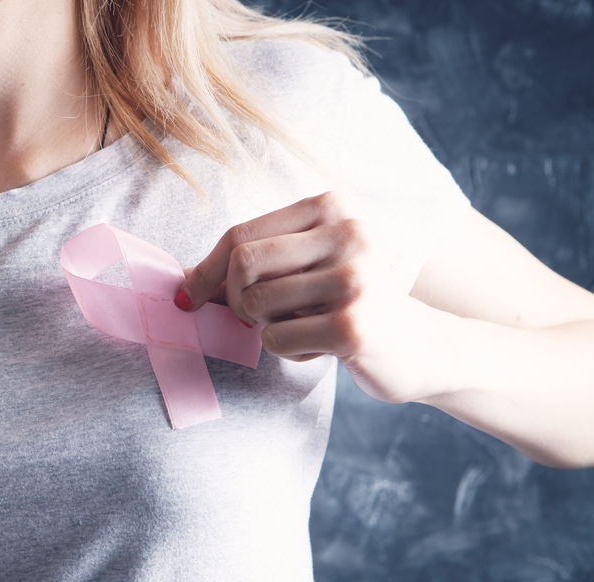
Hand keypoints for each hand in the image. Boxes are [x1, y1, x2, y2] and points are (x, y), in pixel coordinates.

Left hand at [175, 191, 450, 404]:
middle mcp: (348, 233)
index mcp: (331, 207)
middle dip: (236, 301)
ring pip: (257, 305)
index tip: (188, 298)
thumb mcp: (305, 268)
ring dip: (267, 328)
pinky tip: (322, 347)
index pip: (239, 235)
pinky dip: (288, 350)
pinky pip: (277, 339)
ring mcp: (354, 279)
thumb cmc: (347, 303)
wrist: (421, 346)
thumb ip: (251, 265)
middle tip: (259, 318)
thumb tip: (182, 284)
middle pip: (242, 265)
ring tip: (305, 327)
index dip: (205, 272)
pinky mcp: (352, 325)